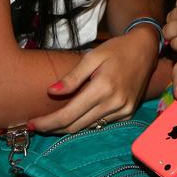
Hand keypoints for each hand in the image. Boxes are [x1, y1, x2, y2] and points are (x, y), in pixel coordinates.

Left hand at [28, 27, 158, 133]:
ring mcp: (123, 111)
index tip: (31, 123)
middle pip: (75, 125)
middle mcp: (114, 103)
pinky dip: (85, 121)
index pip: (68, 114)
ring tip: (52, 121)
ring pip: (87, 127)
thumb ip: (72, 76)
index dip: (47, 122)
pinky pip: (100, 123)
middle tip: (36, 125)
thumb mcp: (92, 56)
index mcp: (103, 88)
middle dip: (53, 127)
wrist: (145, 49)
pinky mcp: (127, 113)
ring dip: (68, 126)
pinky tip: (77, 114)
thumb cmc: (117, 49)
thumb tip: (51, 91)